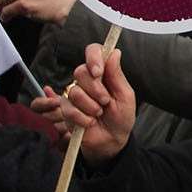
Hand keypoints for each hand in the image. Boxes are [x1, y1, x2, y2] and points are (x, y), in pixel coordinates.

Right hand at [61, 43, 135, 163]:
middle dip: (96, 89)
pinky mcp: (66, 109)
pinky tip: (90, 122)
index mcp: (103, 72)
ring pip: (74, 90)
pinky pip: (68, 108)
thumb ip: (117, 75)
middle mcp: (87, 80)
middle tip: (106, 101)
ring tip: (99, 114)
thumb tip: (114, 52)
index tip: (98, 71)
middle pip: (80, 71)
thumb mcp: (125, 96)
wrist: (111, 140)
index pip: (93, 51)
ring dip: (91, 106)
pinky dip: (82, 117)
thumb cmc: (121, 117)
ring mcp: (74, 94)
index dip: (93, 57)